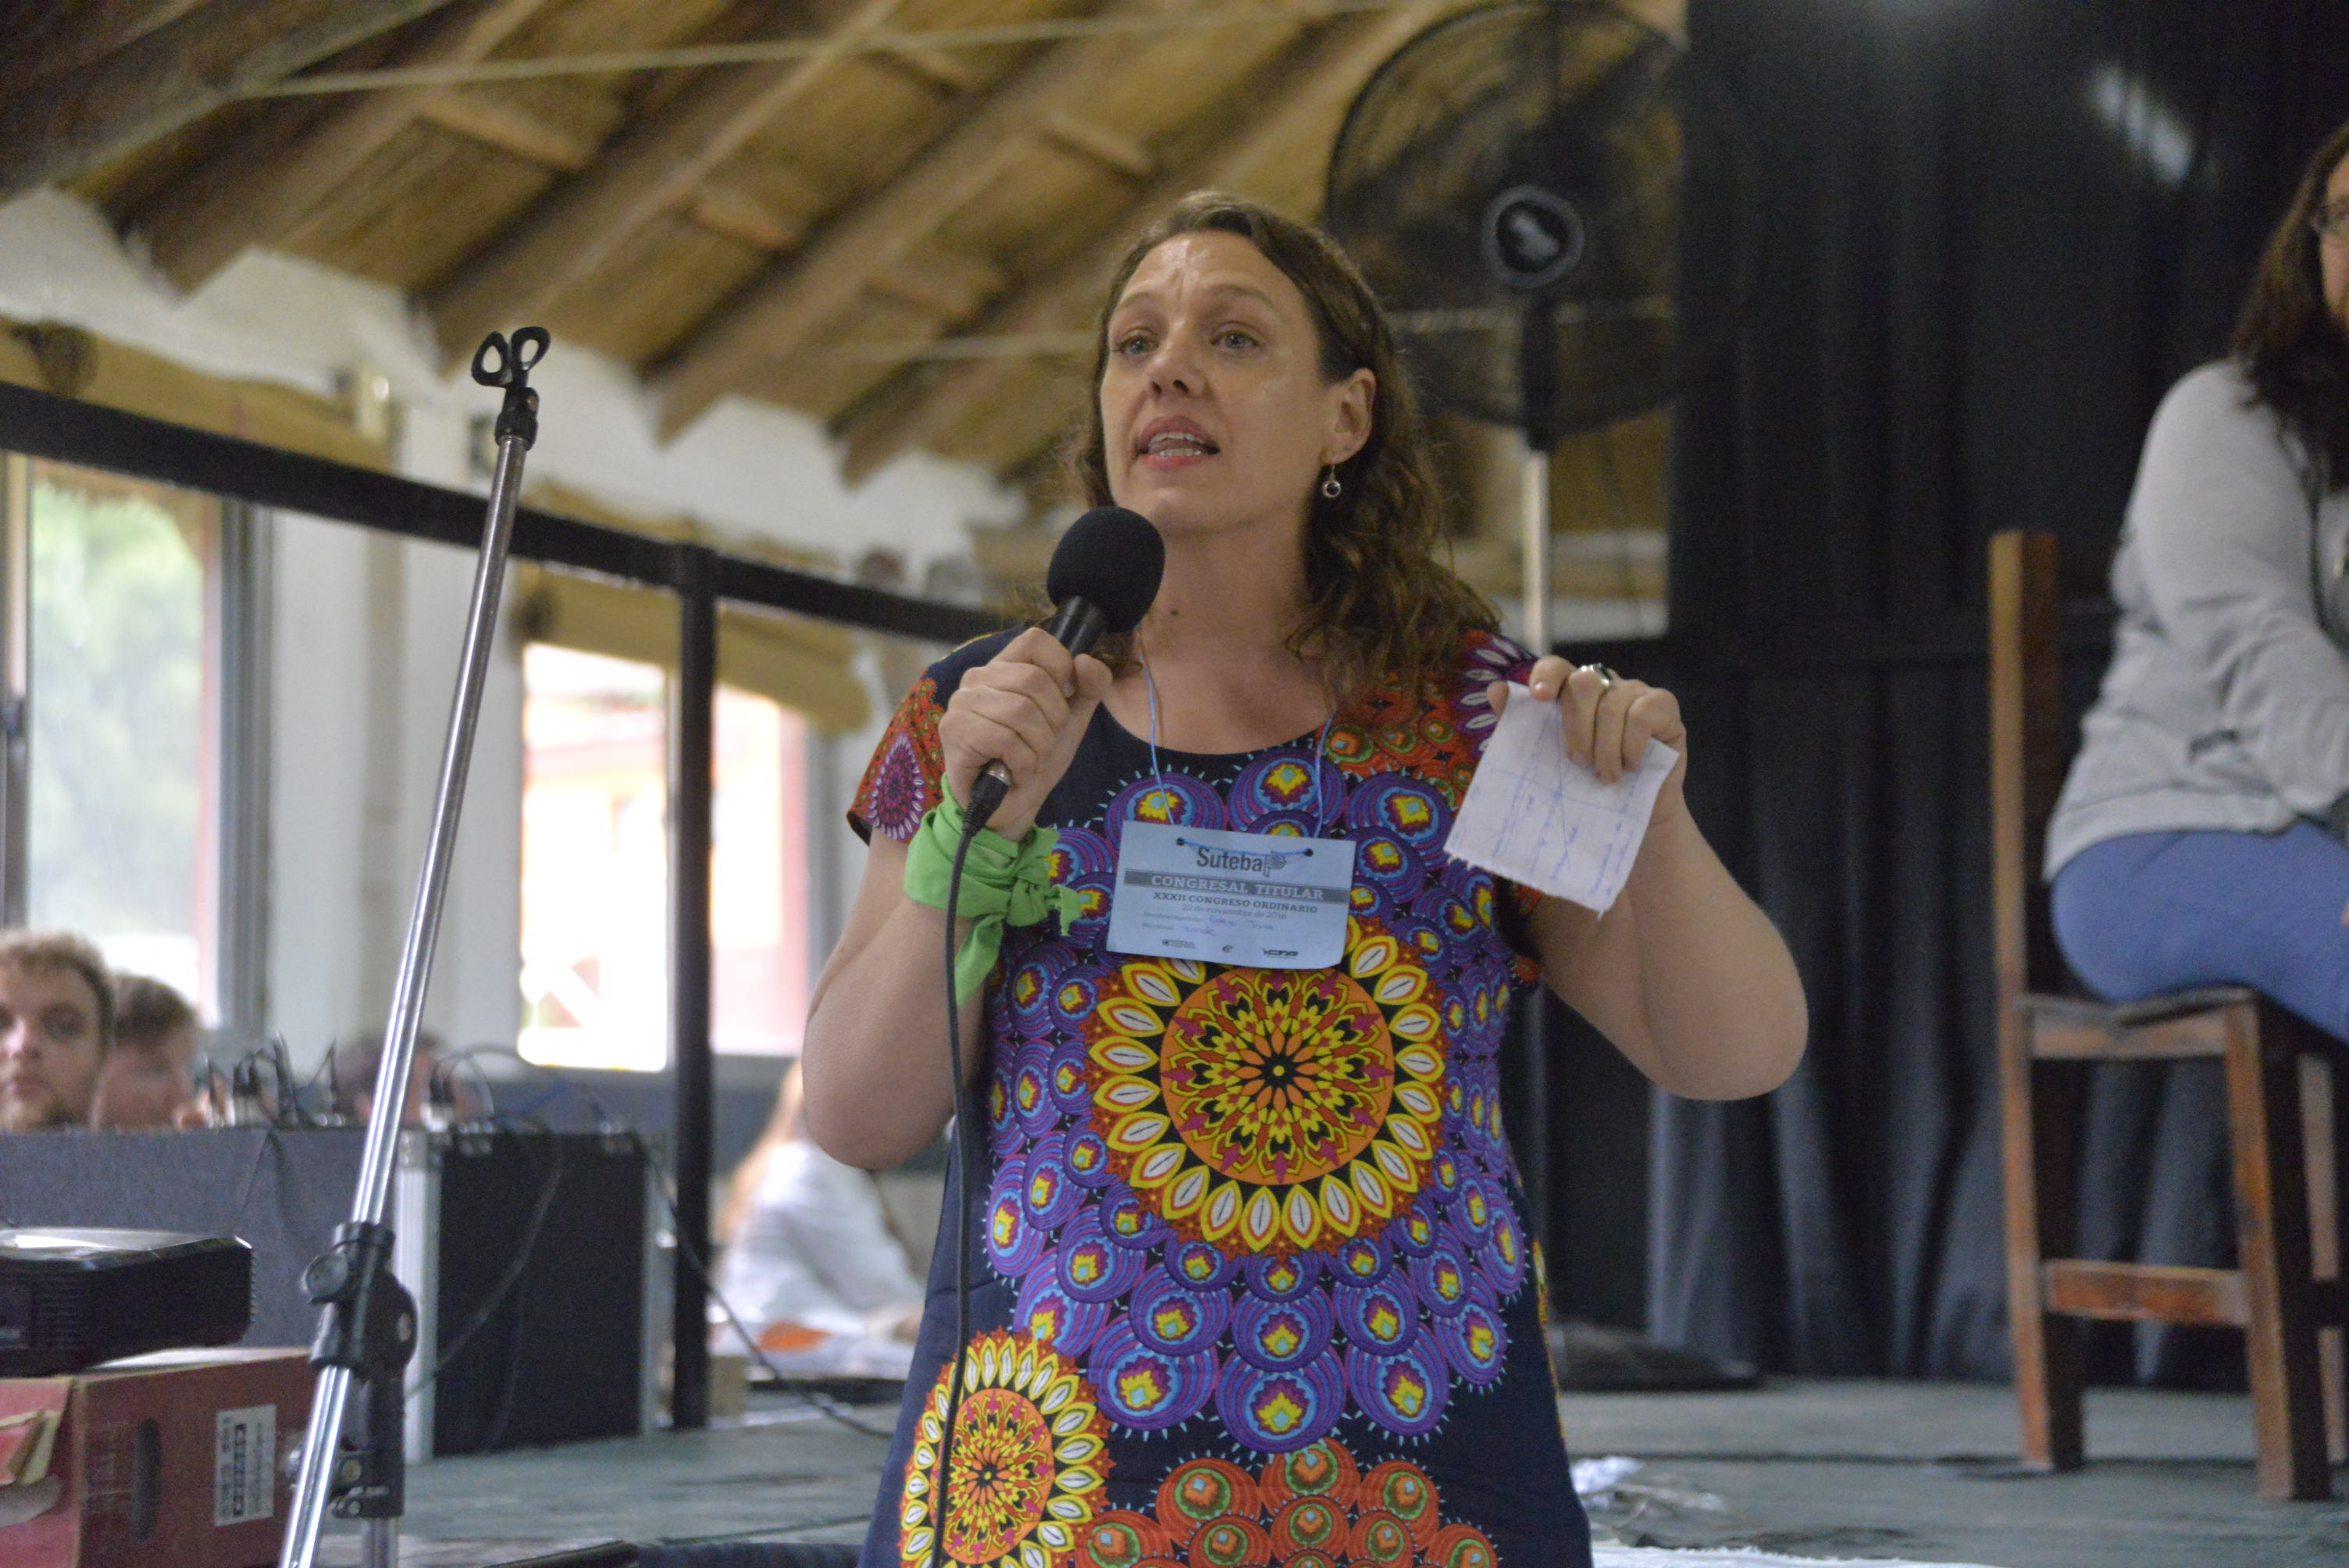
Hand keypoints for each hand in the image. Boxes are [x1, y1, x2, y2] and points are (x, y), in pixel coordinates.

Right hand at [938, 627, 1113, 839]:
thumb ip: (1088, 687)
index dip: (1060, 667)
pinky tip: (1015, 772)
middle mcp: (977, 678)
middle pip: (1034, 680)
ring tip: (1029, 759)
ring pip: (1021, 711)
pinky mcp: (955, 731)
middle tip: (1043, 743)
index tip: (1063, 699)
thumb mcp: (1070, 719)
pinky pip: (1005, 739)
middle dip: (1054, 720)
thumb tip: (1087, 661)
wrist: (1011, 805)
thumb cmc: (1035, 757)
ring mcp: (962, 703)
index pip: (1035, 640)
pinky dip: (1022, 763)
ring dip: (1038, 746)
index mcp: (1004, 667)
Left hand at [1487, 656, 1688, 819]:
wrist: (1633, 815)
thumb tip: (1495, 690)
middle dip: (1576, 725)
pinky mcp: (1663, 706)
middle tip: (1577, 762)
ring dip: (1605, 747)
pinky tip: (1631, 766)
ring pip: (1613, 701)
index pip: (1556, 666)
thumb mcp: (1549, 761)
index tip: (1539, 699)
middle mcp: (1604, 685)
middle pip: (1584, 681)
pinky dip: (1632, 743)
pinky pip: (1644, 712)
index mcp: (1571, 693)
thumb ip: (1521, 727)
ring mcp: (1635, 691)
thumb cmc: (1587, 785)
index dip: (1546, 676)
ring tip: (1605, 777)